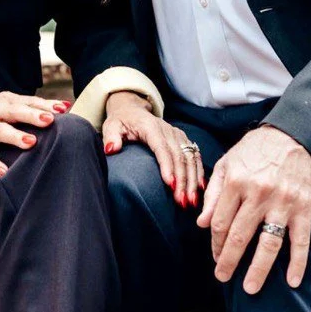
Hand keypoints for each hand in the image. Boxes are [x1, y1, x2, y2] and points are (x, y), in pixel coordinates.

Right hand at [0, 90, 70, 176]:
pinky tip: (2, 172)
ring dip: (15, 136)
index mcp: (5, 101)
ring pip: (0, 130)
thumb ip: (24, 108)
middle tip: (51, 119)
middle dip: (33, 115)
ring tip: (30, 143)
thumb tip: (56, 113)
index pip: (28, 101)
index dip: (46, 104)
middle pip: (16, 111)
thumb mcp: (1, 105)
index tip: (65, 107)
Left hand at [102, 91, 203, 208]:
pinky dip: (198, 172)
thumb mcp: (111, 126)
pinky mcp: (183, 140)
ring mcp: (178, 135)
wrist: (133, 111)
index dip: (167, 166)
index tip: (170, 184)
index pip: (161, 148)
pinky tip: (199, 188)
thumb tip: (112, 149)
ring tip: (191, 201)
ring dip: (192, 180)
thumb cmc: (122, 121)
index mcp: (151, 128)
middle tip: (182, 201)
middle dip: (182, 180)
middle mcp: (168, 130)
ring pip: (190, 158)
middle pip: (179, 156)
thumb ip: (111, 136)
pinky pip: (195, 156)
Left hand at [198, 125, 310, 293]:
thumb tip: (201, 223)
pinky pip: (301, 240)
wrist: (296, 135)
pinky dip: (298, 263)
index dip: (214, 243)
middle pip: (238, 236)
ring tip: (250, 289)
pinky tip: (292, 281)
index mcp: (236, 181)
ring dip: (258, 269)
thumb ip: (213, 192)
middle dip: (228, 261)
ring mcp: (282, 202)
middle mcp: (258, 193)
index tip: (215, 256)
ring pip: (267, 243)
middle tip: (222, 278)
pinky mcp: (304, 207)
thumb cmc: (257, 149)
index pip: (219, 222)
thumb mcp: (228, 162)